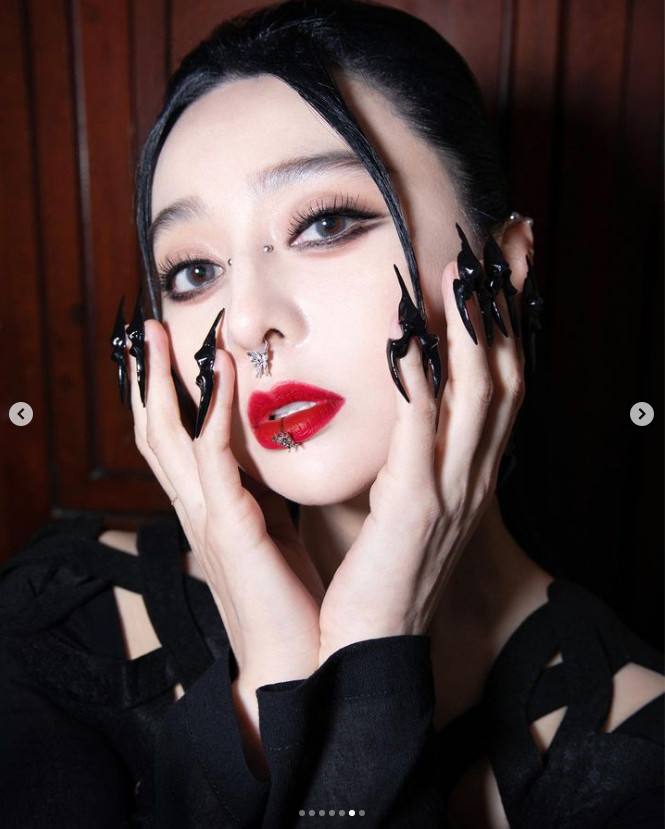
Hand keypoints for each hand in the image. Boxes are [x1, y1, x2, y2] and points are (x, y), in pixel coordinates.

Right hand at [127, 322, 324, 692]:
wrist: (296, 660)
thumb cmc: (287, 599)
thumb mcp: (274, 533)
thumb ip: (262, 495)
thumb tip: (270, 460)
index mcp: (209, 510)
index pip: (175, 443)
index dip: (167, 397)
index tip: (171, 353)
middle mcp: (197, 510)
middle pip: (156, 433)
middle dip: (148, 381)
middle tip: (145, 331)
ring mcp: (206, 519)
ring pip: (168, 439)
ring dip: (164, 385)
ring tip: (161, 338)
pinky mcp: (228, 530)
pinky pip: (212, 460)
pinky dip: (211, 414)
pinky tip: (219, 377)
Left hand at [317, 222, 530, 660]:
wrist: (370, 644)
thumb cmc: (376, 565)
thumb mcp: (399, 497)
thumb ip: (403, 447)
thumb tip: (391, 395)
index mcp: (466, 469)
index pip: (499, 379)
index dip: (505, 320)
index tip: (502, 264)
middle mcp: (472, 473)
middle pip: (504, 372)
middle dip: (506, 306)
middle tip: (506, 242)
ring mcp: (451, 489)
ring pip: (478, 396)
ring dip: (472, 331)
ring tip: (461, 272)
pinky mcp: (417, 508)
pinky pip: (424, 434)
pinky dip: (423, 384)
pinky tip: (412, 340)